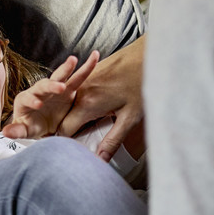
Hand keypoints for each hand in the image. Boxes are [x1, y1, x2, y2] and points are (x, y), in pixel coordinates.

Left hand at [4, 51, 99, 139]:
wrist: (43, 122)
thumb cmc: (32, 124)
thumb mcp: (25, 130)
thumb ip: (17, 130)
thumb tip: (5, 132)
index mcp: (26, 99)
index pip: (27, 98)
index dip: (32, 100)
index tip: (38, 104)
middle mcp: (39, 90)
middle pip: (44, 85)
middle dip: (51, 85)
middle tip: (59, 87)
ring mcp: (54, 88)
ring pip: (60, 76)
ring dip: (66, 69)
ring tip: (73, 60)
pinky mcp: (68, 89)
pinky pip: (78, 77)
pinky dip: (86, 67)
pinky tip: (95, 57)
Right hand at [58, 36, 145, 161]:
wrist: (149, 54)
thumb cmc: (142, 85)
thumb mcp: (129, 118)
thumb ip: (113, 140)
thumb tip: (100, 159)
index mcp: (87, 104)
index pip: (64, 129)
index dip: (68, 141)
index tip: (76, 149)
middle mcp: (81, 91)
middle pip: (65, 116)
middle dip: (73, 129)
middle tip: (87, 138)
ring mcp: (85, 79)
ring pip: (71, 104)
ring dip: (79, 115)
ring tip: (96, 122)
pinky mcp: (91, 72)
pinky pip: (80, 92)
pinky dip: (85, 102)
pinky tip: (102, 106)